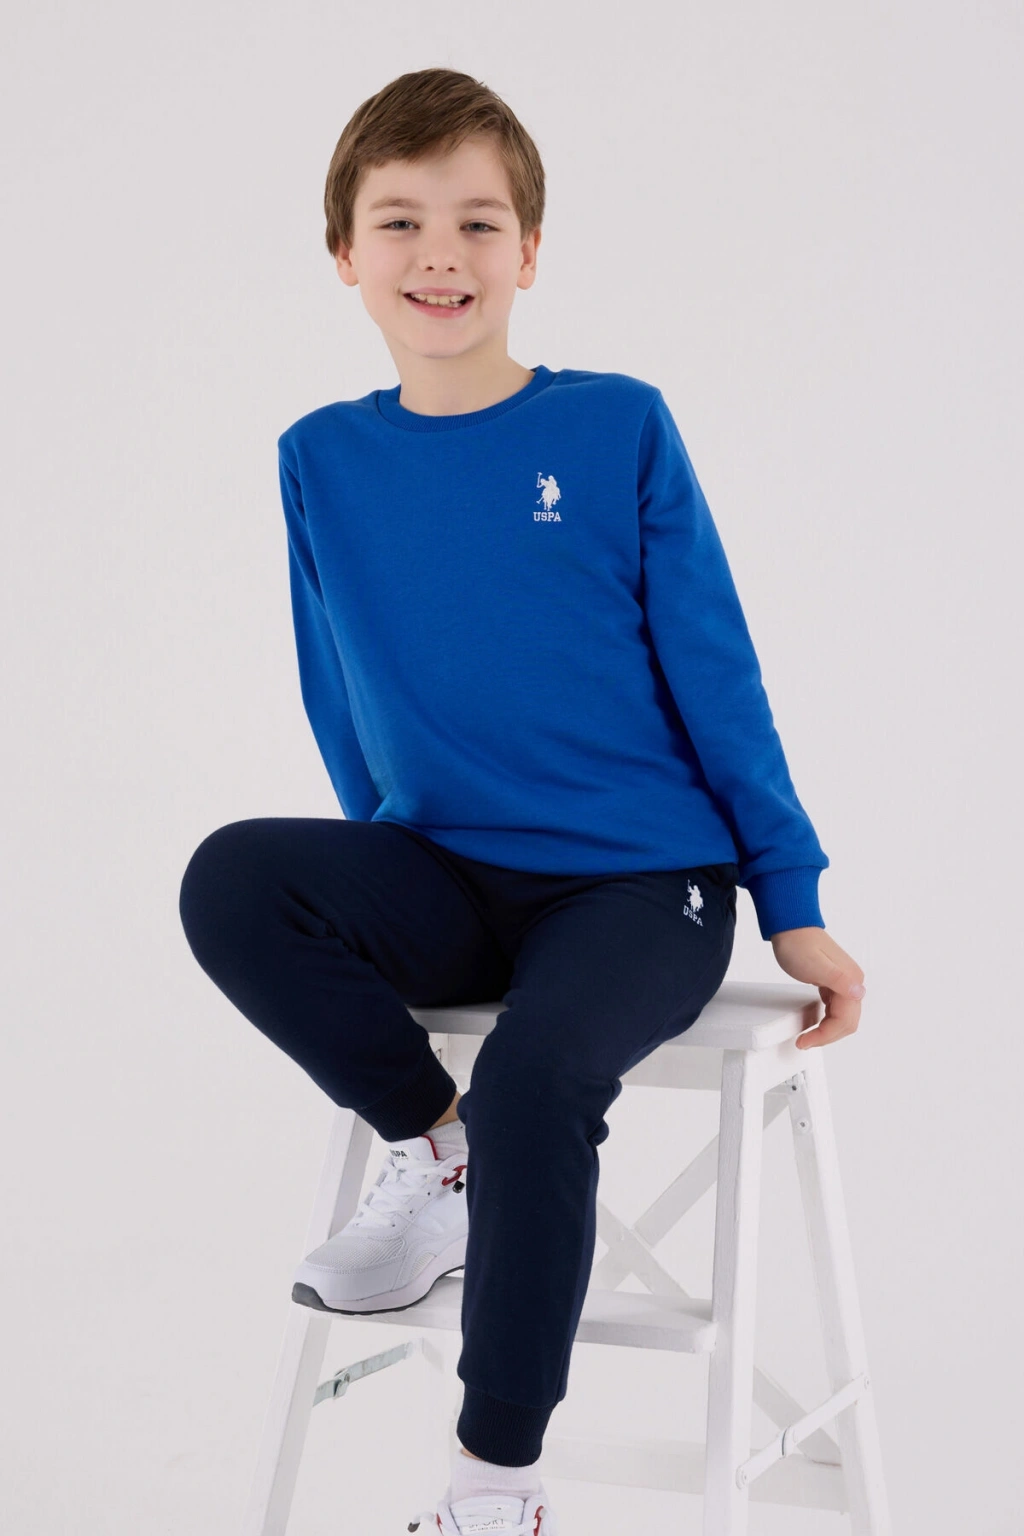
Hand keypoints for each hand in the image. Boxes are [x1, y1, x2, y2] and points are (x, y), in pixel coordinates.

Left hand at [769, 927, 865, 1049]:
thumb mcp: (815, 965)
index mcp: (851, 981)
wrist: (790, 927)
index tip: (806, 1040)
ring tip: (808, 1036)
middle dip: (827, 1036)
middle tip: (805, 1041)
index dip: (826, 1035)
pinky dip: (826, 1020)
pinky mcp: (834, 982)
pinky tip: (815, 1022)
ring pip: (842, 1017)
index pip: (845, 1020)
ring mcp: (844, 982)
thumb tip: (859, 993)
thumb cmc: (798, 944)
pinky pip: (835, 1009)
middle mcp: (852, 983)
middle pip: (847, 1022)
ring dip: (827, 1030)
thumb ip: (838, 979)